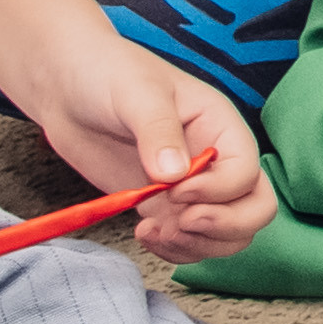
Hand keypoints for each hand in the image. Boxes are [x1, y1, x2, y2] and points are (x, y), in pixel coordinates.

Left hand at [0, 0, 275, 256]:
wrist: (67, 86)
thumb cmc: (107, 73)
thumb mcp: (137, 92)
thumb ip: (158, 131)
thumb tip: (175, 176)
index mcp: (221, 126)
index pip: (247, 174)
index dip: (218, 192)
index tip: (176, 190)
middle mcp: (216, 159)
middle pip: (255, 209)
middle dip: (224, 227)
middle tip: (180, 222)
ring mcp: (190, 187)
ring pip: (227, 235)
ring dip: (198, 246)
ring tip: (156, 233)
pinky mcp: (162, 206)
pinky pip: (188, 242)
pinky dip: (174, 250)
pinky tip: (144, 234)